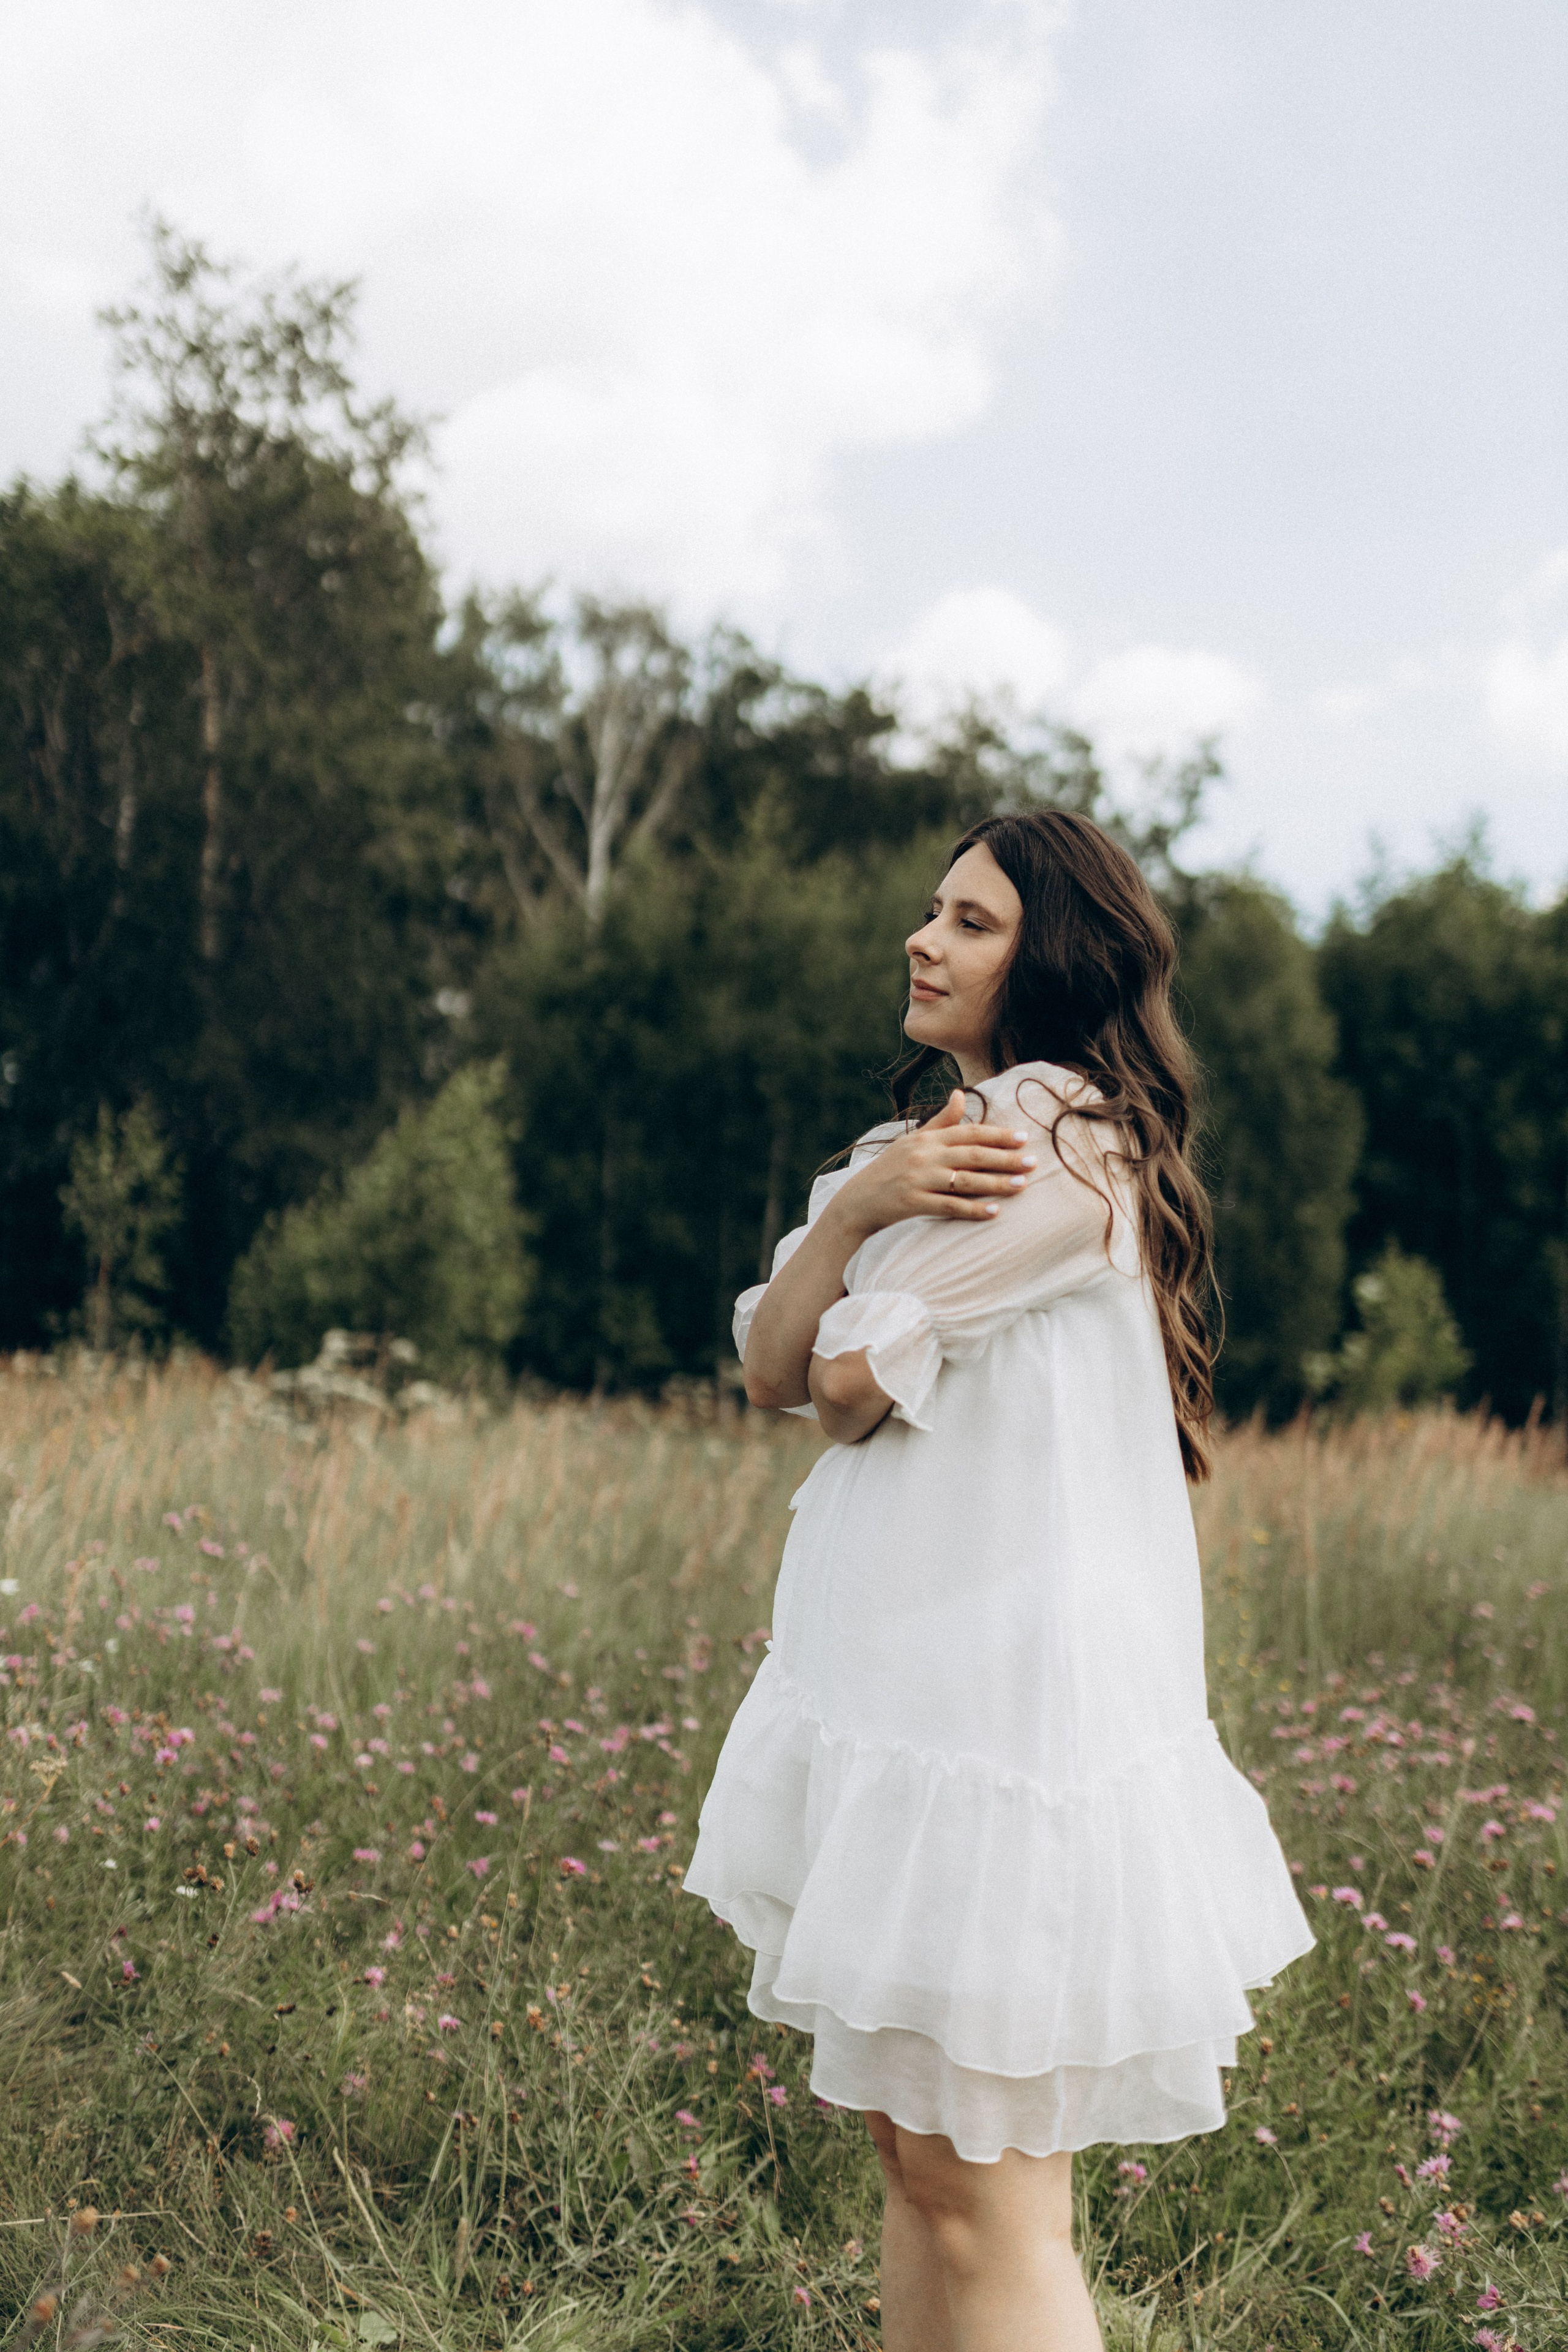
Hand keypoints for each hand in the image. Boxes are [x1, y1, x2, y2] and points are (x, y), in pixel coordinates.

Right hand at [826, 1090, 1036, 1245]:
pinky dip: (973, 1209)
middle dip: (1005, 1158)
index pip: (969, 1133)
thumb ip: (941, 1121)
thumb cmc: (890, 1169)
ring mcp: (918, 1180)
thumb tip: (960, 1094)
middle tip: (1033, 1162)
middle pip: (972, 1155)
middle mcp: (924, 1156)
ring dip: (996, 1183)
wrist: (858, 1201)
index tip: (1024, 1138)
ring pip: (965, 1181)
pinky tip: (994, 1212)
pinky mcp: (913, 1203)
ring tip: (1022, 1185)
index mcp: (927, 1139)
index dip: (998, 1135)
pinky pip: (950, 1206)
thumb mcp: (913, 1141)